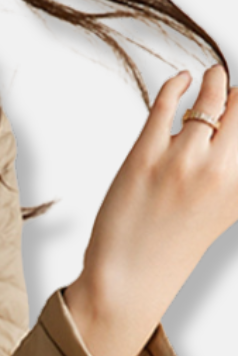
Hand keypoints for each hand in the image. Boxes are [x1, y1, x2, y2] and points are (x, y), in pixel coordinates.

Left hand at [64, 63, 237, 355]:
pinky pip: (167, 104)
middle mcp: (221, 170)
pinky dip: (177, 85)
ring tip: (210, 77)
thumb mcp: (223, 212)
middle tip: (226, 81)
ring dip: (213, 81)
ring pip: (212, 97)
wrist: (129, 278)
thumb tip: (231, 135)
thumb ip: (234, 175)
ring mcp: (182, 161)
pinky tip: (180, 82)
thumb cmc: (170, 246)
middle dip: (236, 90)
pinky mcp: (145, 157)